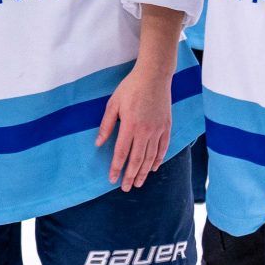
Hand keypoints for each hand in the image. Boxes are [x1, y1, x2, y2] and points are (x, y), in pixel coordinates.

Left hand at [96, 60, 173, 190]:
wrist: (154, 76)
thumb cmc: (131, 88)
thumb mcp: (113, 104)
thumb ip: (107, 125)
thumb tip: (98, 143)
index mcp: (130, 126)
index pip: (121, 153)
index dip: (116, 168)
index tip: (112, 179)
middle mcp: (145, 131)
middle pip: (137, 160)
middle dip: (130, 176)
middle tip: (125, 188)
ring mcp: (158, 130)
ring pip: (151, 157)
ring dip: (144, 172)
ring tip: (138, 183)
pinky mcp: (166, 127)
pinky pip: (163, 148)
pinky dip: (158, 160)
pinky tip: (153, 168)